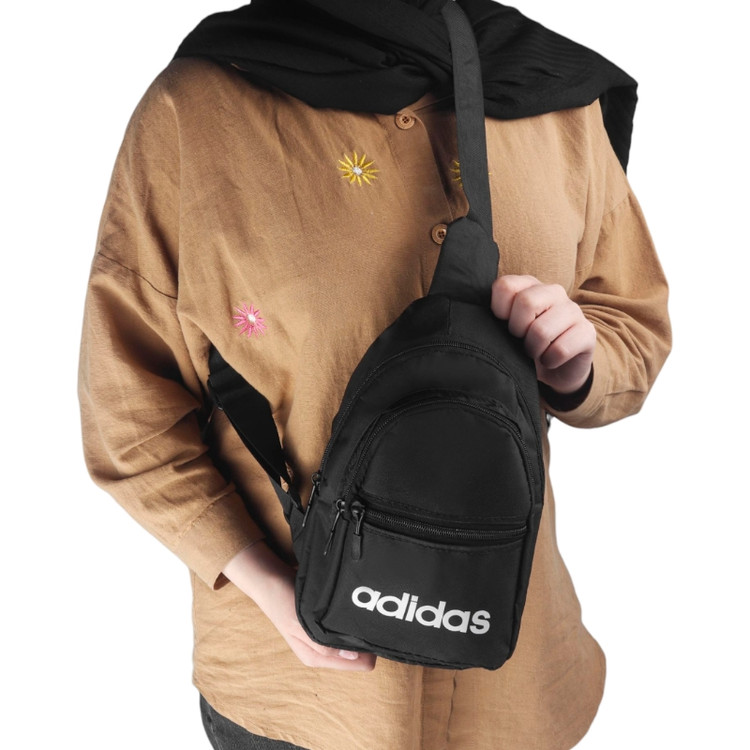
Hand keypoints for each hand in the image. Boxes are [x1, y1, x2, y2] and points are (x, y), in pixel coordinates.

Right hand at [223, 542, 376, 670]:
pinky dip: (352, 618)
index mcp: (317, 658)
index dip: (369, 649)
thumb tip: (354, 656)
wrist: (272, 579)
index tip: (373, 631)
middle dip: (365, 638)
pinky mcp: (327, 621)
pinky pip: (348, 625)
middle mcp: (323, 650)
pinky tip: (354, 606)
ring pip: (355, 638)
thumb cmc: (283, 603)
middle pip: (360, 652)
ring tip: (360, 609)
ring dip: (359, 626)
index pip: (358, 664)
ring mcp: (326, 636)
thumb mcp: (300, 626)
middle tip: (368, 617)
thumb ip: (324, 645)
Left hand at [490, 275, 595, 395]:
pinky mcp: (587, 332)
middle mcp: (553, 291)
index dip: (499, 311)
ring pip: (542, 330)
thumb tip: (477, 320)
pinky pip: (560, 349)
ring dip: (533, 349)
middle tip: (520, 341)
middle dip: (517, 330)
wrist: (556, 368)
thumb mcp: (506, 328)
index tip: (503, 324)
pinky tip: (550, 360)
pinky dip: (550, 361)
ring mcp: (573, 310)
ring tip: (535, 352)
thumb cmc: (524, 345)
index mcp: (529, 286)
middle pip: (526, 302)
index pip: (505, 286)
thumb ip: (495, 316)